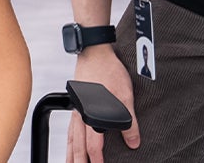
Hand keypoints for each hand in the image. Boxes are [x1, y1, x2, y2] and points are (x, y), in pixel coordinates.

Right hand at [67, 47, 138, 162]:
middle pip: (78, 146)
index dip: (98, 160)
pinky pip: (70, 128)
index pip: (93, 145)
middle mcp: (81, 115)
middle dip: (80, 161)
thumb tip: (133, 141)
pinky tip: (72, 144)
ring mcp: (77, 110)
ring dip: (71, 154)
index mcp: (92, 114)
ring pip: (72, 138)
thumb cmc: (109, 71)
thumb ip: (129, 121)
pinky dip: (70, 140)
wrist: (95, 52)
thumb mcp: (125, 96)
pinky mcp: (77, 104)